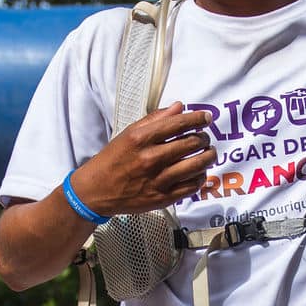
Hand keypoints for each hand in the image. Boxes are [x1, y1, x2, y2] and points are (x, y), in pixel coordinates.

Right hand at [72, 103, 213, 216]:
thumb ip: (155, 119)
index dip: (197, 119)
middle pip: (191, 144)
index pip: (178, 124)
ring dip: (208, 157)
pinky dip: (200, 178)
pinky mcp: (162, 198)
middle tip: (205, 138)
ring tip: (209, 154)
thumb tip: (179, 107)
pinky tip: (199, 172)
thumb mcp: (129, 134)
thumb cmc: (113, 159)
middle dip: (204, 138)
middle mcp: (150, 158)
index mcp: (141, 139)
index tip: (207, 118)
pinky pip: (191, 187)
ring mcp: (157, 180)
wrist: (96, 191)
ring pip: (196, 165)